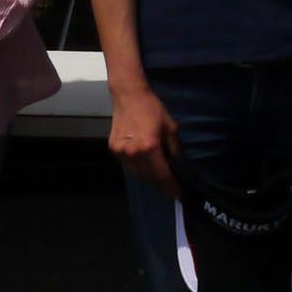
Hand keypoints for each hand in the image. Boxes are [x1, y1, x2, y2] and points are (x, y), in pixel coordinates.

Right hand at [107, 83, 184, 197]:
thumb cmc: (153, 109)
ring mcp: (122, 153)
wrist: (129, 96)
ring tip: (159, 179)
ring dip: (149, 178)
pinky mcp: (113, 150)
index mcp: (150, 147)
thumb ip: (174, 150)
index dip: (170, 186)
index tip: (177, 195)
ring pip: (138, 174)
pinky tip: (146, 166)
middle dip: (161, 184)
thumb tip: (176, 166)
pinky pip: (129, 166)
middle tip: (170, 188)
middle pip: (149, 177)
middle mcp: (134, 153)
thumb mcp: (170, 128)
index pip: (162, 174)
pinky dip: (138, 169)